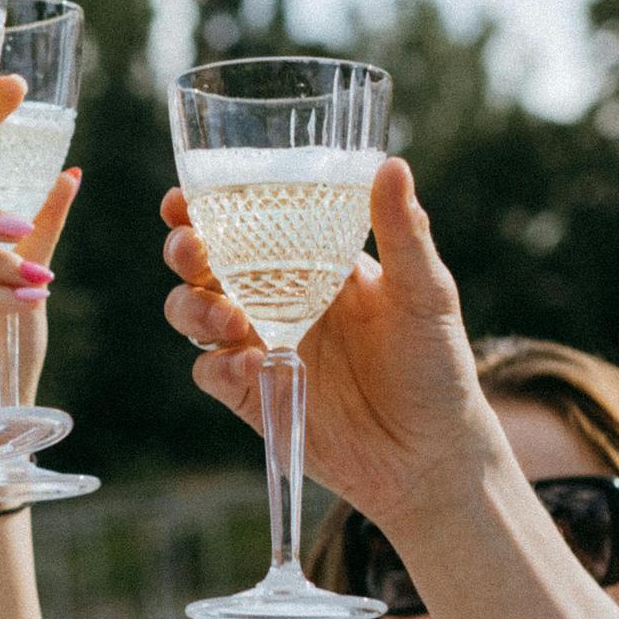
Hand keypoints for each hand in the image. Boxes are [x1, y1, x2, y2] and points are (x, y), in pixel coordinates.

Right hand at [160, 158, 505, 533]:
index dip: (207, 206)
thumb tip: (391, 165)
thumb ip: (404, 233)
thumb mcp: (425, 292)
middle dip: (186, 252)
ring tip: (226, 317)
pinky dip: (218, 365)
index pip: (249, 222)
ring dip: (193, 308)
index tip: (183, 198)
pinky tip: (251, 363)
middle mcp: (277, 299)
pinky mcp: (253, 396)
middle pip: (206, 265)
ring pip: (195, 316)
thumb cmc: (436, 365)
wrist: (429, 453)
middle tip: (192, 251)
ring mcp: (260, 347)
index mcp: (311, 261)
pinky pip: (212, 373)